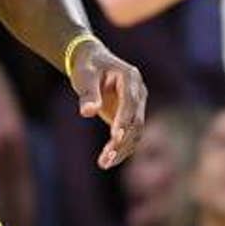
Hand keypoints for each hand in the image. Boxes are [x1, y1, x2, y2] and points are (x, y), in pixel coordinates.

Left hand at [70, 39, 146, 167]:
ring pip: (135, 132)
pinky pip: (130, 136)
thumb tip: (88, 112)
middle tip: (106, 158)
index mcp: (130, 77)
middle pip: (136, 120)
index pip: (130, 101)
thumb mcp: (85, 76)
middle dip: (122, 141)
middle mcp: (139, 91)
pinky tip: (107, 160)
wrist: (94, 62)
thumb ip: (88, 93)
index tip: (114, 137)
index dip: (123, 119)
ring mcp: (138, 104)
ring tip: (104, 163)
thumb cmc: (88, 67)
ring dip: (122, 149)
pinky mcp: (131, 116)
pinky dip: (120, 149)